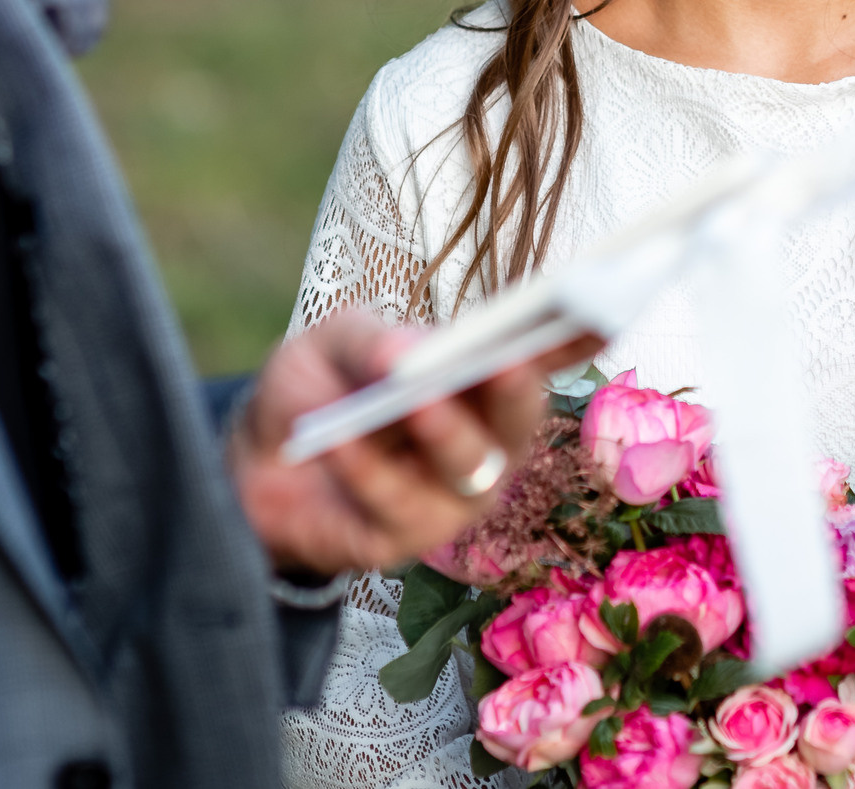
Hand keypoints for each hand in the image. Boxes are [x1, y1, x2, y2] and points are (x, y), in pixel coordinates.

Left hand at [227, 309, 593, 577]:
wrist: (254, 463)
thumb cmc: (320, 390)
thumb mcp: (339, 342)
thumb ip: (375, 340)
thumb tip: (410, 352)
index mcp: (484, 383)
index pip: (542, 357)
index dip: (577, 339)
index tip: (600, 314)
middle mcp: (486, 442)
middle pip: (518, 420)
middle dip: (515, 391)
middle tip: (505, 360)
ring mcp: (452, 497)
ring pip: (469, 470)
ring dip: (445, 433)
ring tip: (416, 401)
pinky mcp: (404, 540)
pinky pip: (396, 505)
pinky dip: (366, 469)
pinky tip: (337, 440)